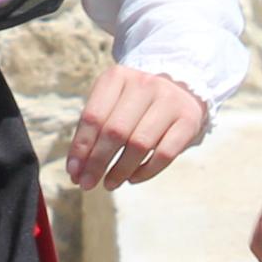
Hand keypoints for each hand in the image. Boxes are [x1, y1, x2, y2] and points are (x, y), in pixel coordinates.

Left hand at [66, 66, 207, 189]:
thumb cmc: (135, 104)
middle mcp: (144, 84)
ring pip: (139, 144)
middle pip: (115, 132)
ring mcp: (169, 100)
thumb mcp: (111, 104)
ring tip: (109, 184)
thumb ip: (93, 132)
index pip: (93, 116)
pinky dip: (146, 171)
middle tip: (86, 184)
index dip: (80, 147)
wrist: (181, 89)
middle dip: (97, 163)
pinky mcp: (189, 119)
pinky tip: (132, 178)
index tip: (73, 172)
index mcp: (118, 77)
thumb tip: (76, 171)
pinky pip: (164, 154)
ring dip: (120, 170)